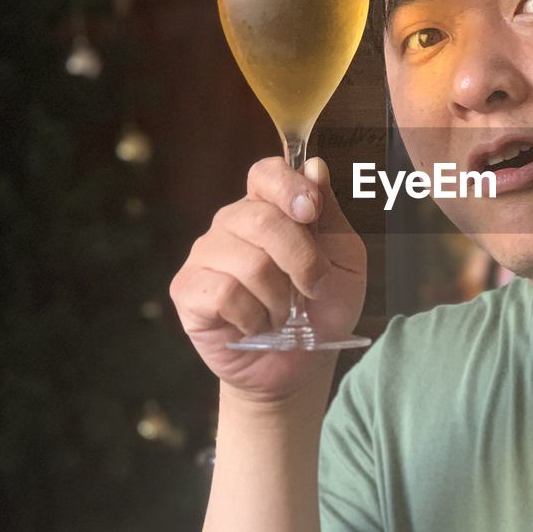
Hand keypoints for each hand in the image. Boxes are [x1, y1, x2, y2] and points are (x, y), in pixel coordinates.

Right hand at [169, 156, 367, 404]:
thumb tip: (314, 166)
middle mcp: (232, 223)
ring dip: (280, 298)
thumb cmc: (322, 308)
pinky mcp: (188, 290)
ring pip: (248, 262)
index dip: (288, 187)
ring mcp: (205, 255)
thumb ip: (330, 216)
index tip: (311, 213)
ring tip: (281, 313)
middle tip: (312, 289)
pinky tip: (255, 325)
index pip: (267, 173)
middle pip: (261, 219)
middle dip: (302, 261)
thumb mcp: (345, 261)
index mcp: (270, 208)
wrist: (301, 365)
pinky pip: (224, 293)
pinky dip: (254, 317)